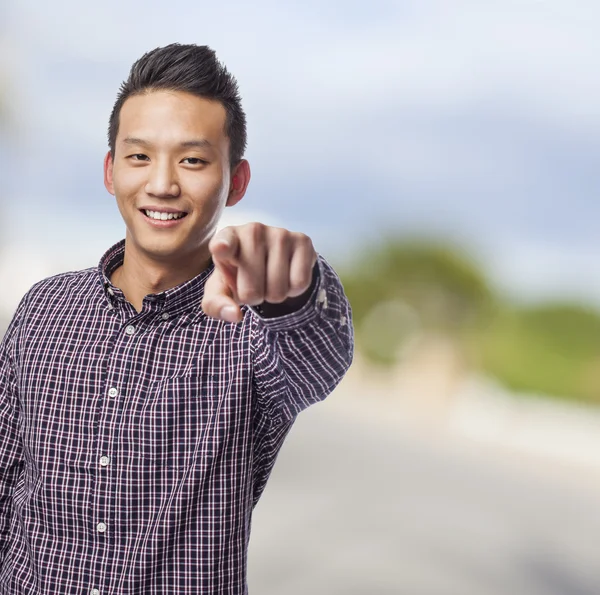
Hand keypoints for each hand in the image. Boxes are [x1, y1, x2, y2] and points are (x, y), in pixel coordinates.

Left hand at [202, 223, 317, 322]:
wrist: (269, 262)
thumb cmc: (239, 275)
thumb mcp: (221, 291)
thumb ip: (217, 305)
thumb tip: (235, 315)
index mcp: (227, 239)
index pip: (224, 242)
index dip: (223, 247)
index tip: (221, 248)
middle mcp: (253, 230)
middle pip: (252, 290)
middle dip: (254, 298)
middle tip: (254, 285)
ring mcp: (280, 234)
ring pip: (278, 290)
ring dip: (274, 295)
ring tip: (269, 280)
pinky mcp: (302, 241)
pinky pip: (299, 283)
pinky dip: (293, 290)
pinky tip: (287, 276)